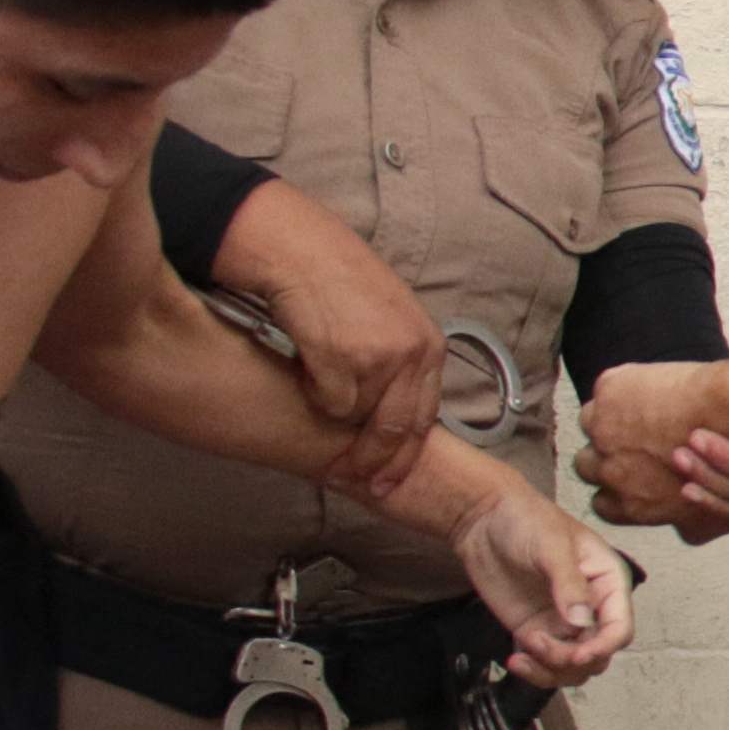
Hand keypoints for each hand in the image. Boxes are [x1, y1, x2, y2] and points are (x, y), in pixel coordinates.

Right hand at [216, 186, 440, 492]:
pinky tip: (303, 362)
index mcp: (429, 345)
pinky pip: (327, 400)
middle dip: (377, 459)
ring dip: (333, 408)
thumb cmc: (335, 280)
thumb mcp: (387, 318)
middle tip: (361, 480)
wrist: (299, 250)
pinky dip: (311, 391)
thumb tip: (392, 411)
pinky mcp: (343, 357)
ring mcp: (380, 356)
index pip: (427, 415)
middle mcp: (413, 352)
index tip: (392, 478)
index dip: (408, 452)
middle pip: (398, 428)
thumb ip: (398, 360)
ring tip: (316, 379)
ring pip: (355, 415)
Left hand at [453, 485, 634, 685]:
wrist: (483, 520)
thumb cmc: (526, 519)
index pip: (620, 628)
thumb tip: (581, 620)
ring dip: (552, 670)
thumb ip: (569, 584)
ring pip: (573, 668)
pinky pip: (545, 665)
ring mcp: (562, 623)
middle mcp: (591, 607)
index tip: (579, 654)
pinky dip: (533, 672)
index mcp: (608, 583)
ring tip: (525, 650)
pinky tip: (516, 659)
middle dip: (573, 661)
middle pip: (598, 655)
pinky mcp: (535, 631)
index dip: (604, 646)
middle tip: (542, 646)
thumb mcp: (552, 546)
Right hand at [579, 359, 728, 529]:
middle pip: (586, 464)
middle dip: (605, 451)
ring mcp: (604, 430)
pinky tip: (655, 385)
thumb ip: (693, 529)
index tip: (632, 473)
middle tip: (634, 437)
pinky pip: (607, 387)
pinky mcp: (609, 391)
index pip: (602, 504)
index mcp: (629, 504)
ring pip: (591, 422)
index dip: (616, 486)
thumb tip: (689, 536)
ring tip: (644, 409)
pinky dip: (626, 385)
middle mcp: (608, 471)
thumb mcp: (715, 517)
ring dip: (609, 417)